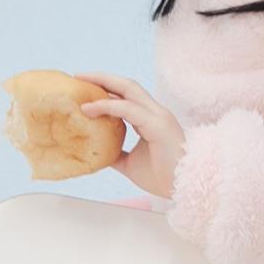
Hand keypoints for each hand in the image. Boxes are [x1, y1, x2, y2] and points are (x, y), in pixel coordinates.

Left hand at [77, 73, 185, 197]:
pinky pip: (128, 109)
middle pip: (127, 85)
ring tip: (81, 81)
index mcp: (151, 119)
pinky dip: (107, 106)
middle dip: (102, 77)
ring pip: (128, 89)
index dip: (106, 88)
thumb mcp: (130, 164)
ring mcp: (158, 116)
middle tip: (78, 76)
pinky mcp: (157, 124)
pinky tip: (89, 108)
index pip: (127, 95)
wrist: (184, 188)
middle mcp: (155, 112)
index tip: (84, 87)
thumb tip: (97, 152)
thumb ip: (116, 154)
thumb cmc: (163, 177)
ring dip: (103, 82)